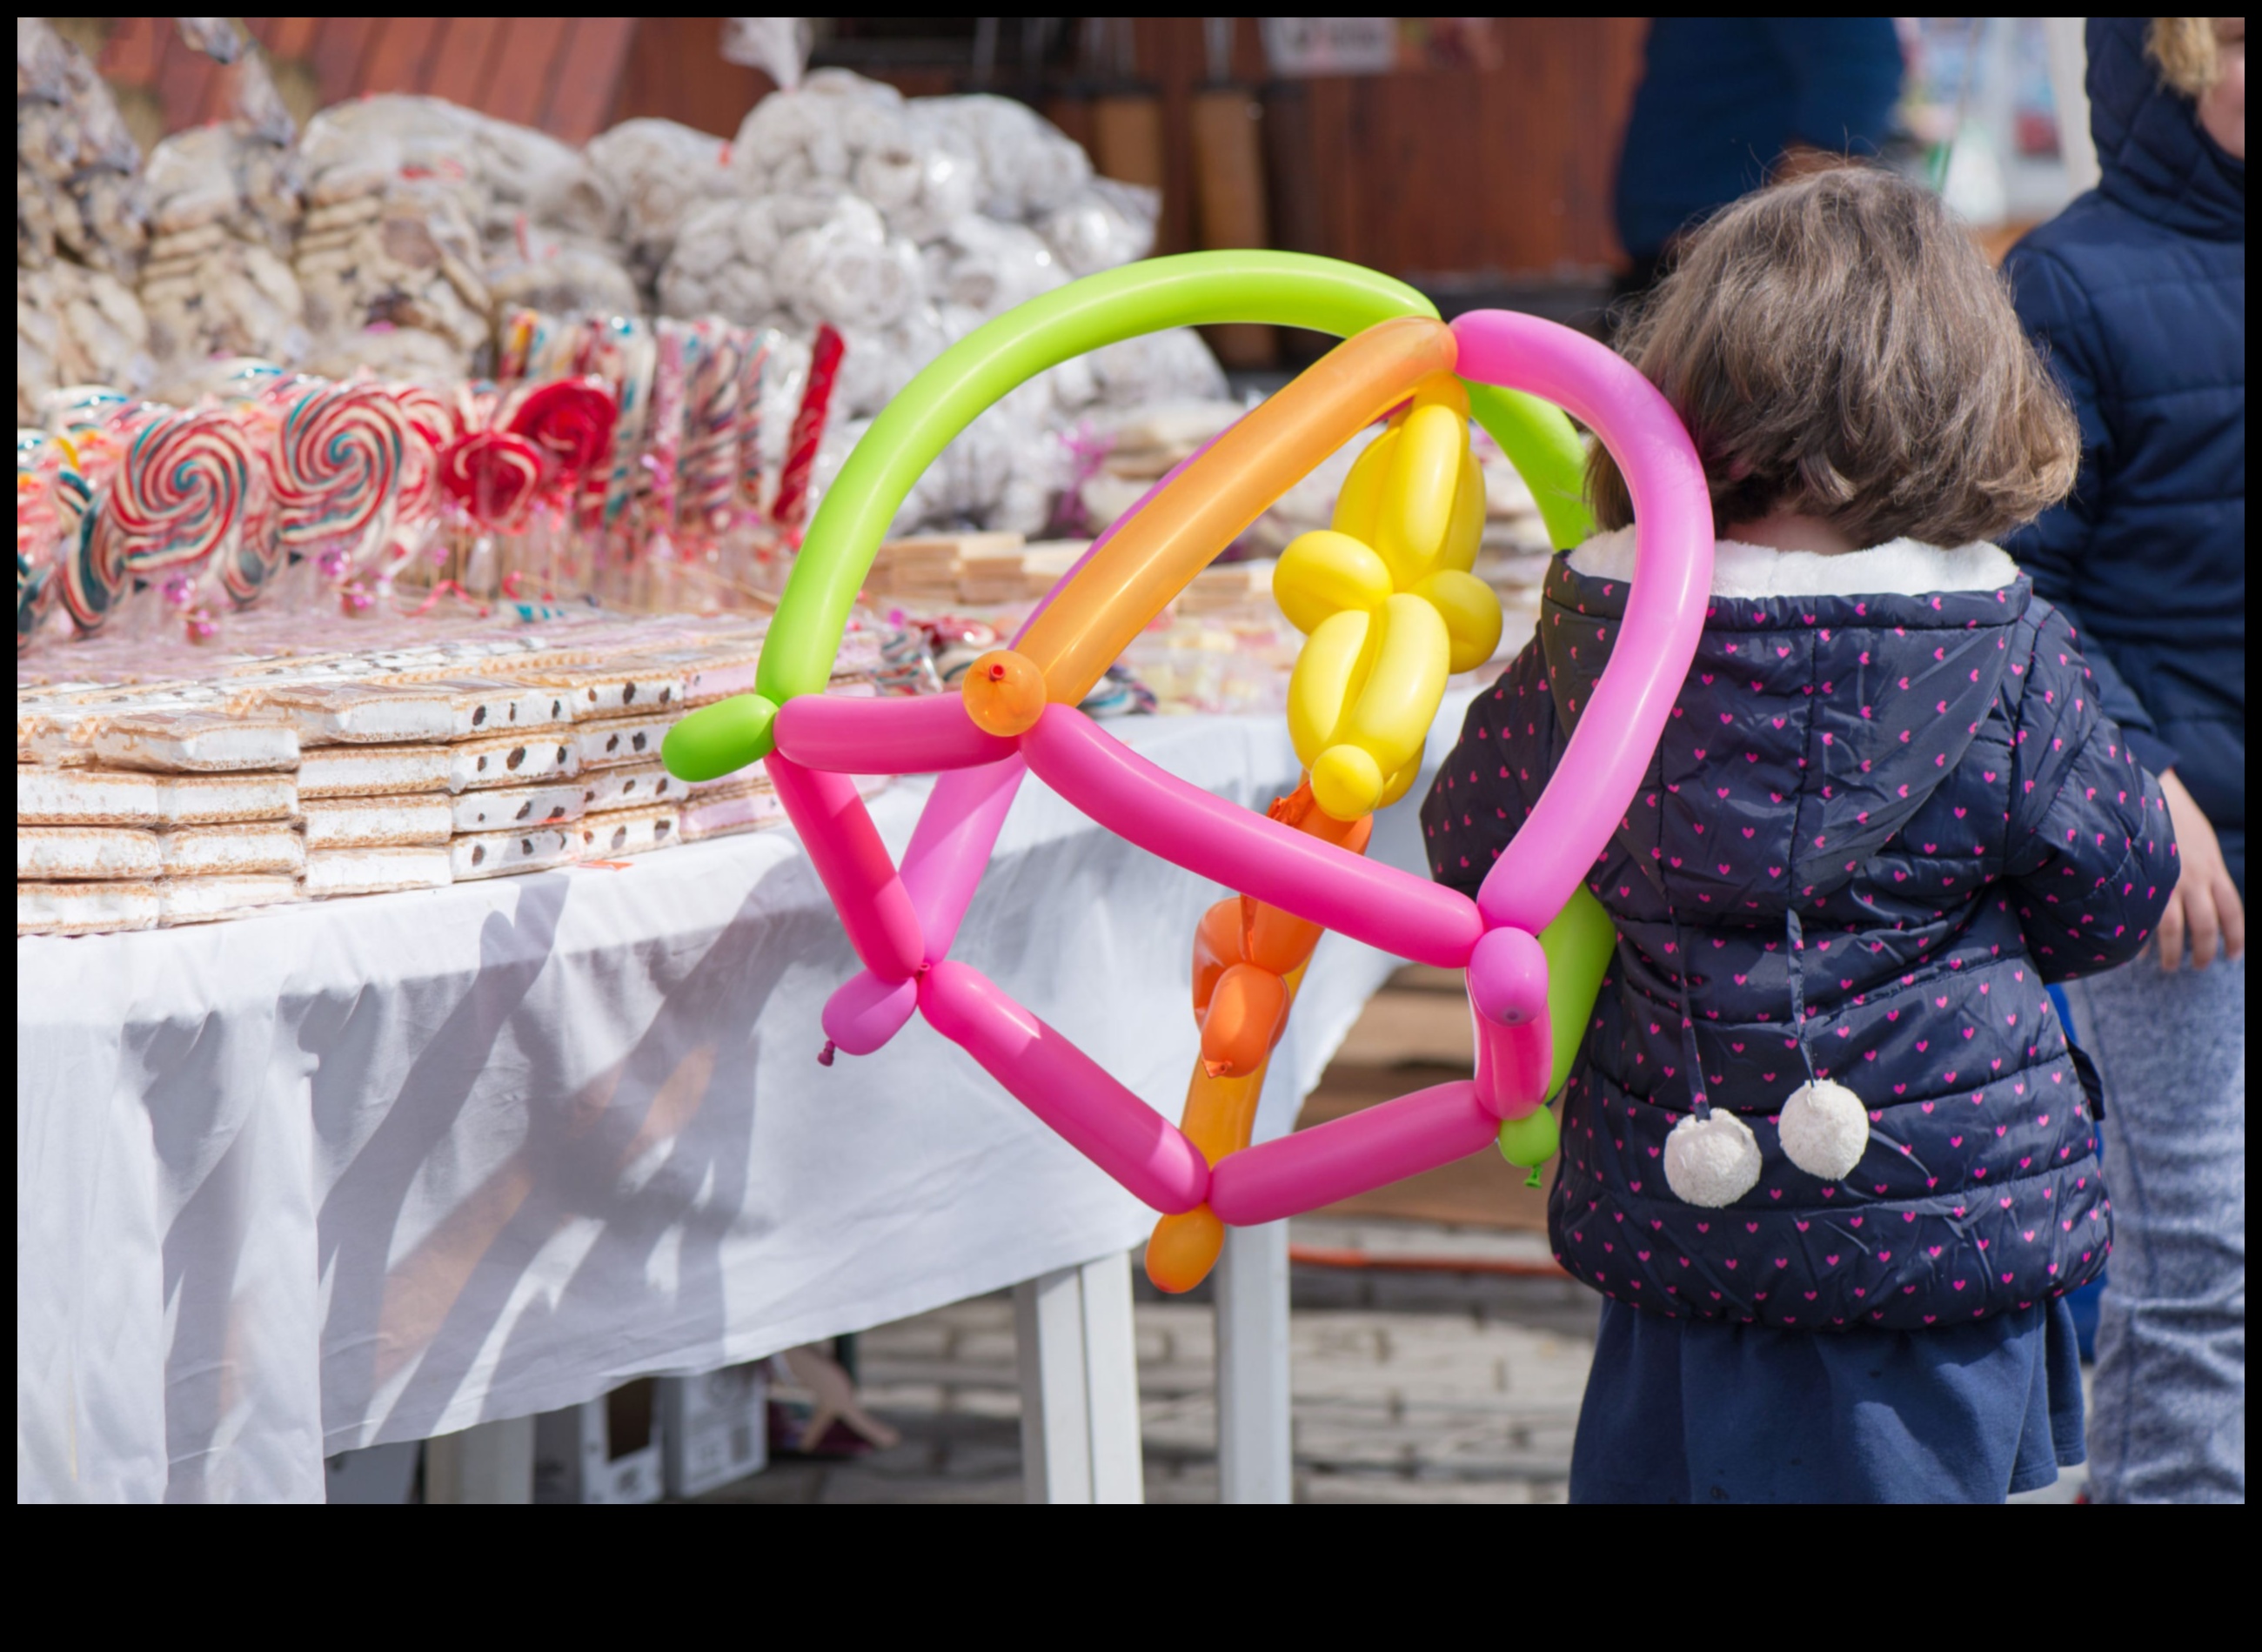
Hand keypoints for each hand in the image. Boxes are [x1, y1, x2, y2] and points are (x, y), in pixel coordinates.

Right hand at [2156, 769, 2245, 970]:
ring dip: (2173, 953)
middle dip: (2204, 952)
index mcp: (2212, 869)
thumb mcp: (2202, 844)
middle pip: (2206, 926)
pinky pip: (2143, 918)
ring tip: (2168, 966)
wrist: (2145, 795)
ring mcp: (2164, 881)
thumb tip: (2208, 901)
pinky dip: (2141, 939)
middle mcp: (2193, 879)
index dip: (2236, 938)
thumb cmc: (2174, 819)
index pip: (2233, 912)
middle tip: (2197, 966)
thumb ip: (2206, 871)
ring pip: (2174, 929)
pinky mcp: (2139, 881)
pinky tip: (2139, 951)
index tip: (2233, 955)